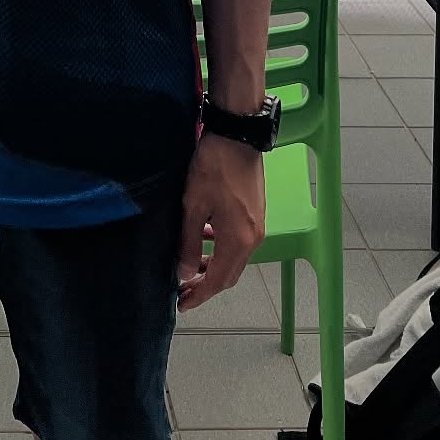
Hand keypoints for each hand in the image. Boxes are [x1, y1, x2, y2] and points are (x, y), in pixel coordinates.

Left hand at [176, 133, 264, 311]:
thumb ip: (189, 243)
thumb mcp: (193, 207)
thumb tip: (184, 273)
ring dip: (213, 265)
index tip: (183, 304)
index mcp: (239, 241)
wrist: (237, 135)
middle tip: (183, 289)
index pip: (219, 280)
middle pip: (230, 273)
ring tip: (189, 267)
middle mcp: (253, 238)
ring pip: (234, 257)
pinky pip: (237, 241)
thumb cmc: (214, 168)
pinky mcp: (255, 212)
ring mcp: (257, 225)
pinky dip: (221, 248)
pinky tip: (204, 238)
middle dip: (206, 284)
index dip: (200, 295)